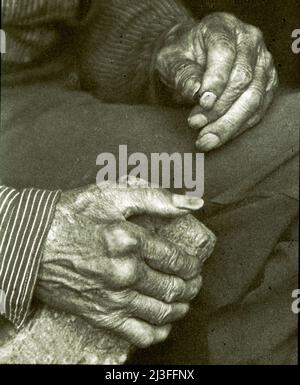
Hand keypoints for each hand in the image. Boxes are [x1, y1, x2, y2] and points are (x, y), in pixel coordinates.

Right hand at [36, 180, 207, 347]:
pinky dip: (158, 332)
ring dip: (180, 307)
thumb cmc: (70, 215)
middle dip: (190, 286)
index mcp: (130, 241)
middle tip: (193, 281)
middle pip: (173, 288)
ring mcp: (112, 297)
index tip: (194, 264)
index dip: (191, 264)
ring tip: (183, 300)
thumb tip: (193, 204)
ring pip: (162, 312)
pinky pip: (139, 334)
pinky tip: (163, 324)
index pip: (176, 259)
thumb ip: (155, 198)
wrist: (30, 243)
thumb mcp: (111, 195)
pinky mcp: (100, 315)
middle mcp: (124, 272)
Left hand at [156, 12, 277, 150]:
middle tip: (196, 124)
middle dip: (218, 108)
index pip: (225, 53)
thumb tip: (196, 91)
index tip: (201, 102)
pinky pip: (257, 111)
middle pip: (242, 79)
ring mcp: (262, 63)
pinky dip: (237, 128)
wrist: (193, 58)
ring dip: (228, 124)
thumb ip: (181, 73)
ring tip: (205, 139)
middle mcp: (249, 41)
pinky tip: (218, 137)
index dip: (215, 81)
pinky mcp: (265, 85)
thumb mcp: (171, 60)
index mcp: (223, 27)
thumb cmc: (181, 57)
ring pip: (253, 99)